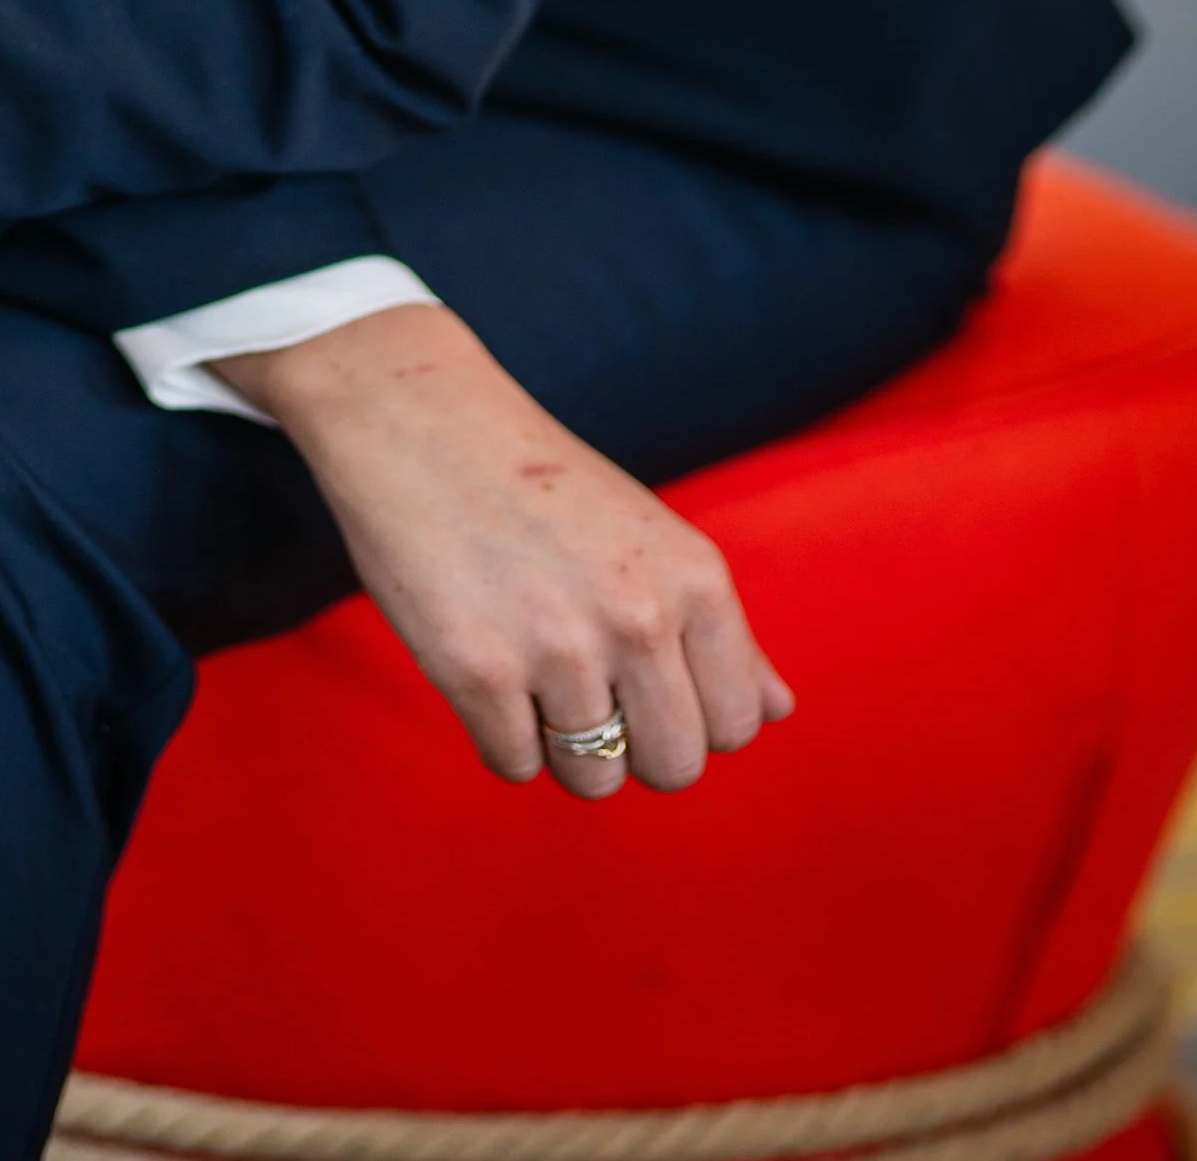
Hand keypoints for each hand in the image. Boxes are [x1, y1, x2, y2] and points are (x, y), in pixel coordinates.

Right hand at [215, 302, 791, 802]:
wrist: (416, 416)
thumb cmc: (537, 483)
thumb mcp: (648, 537)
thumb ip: (718, 629)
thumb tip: (779, 711)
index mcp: (694, 578)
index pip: (736, 725)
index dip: (686, 715)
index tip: (641, 676)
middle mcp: (639, 616)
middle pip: (673, 767)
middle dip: (630, 748)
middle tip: (584, 685)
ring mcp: (558, 648)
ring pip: (594, 780)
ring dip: (560, 745)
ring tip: (529, 672)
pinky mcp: (477, 671)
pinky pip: (514, 765)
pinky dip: (498, 734)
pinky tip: (482, 663)